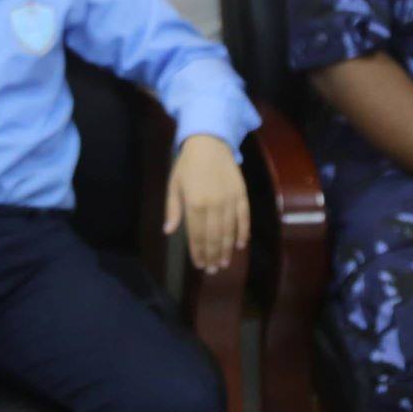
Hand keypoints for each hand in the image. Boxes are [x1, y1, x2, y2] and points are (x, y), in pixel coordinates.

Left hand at [164, 135, 250, 273]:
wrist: (210, 141)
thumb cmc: (188, 164)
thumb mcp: (174, 184)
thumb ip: (173, 209)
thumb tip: (168, 231)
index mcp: (194, 204)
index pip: (197, 236)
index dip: (198, 252)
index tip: (199, 265)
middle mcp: (212, 205)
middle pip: (213, 237)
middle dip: (212, 256)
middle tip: (212, 270)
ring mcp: (229, 200)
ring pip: (229, 231)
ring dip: (226, 249)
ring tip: (224, 263)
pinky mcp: (241, 194)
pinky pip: (244, 218)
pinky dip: (243, 233)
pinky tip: (240, 245)